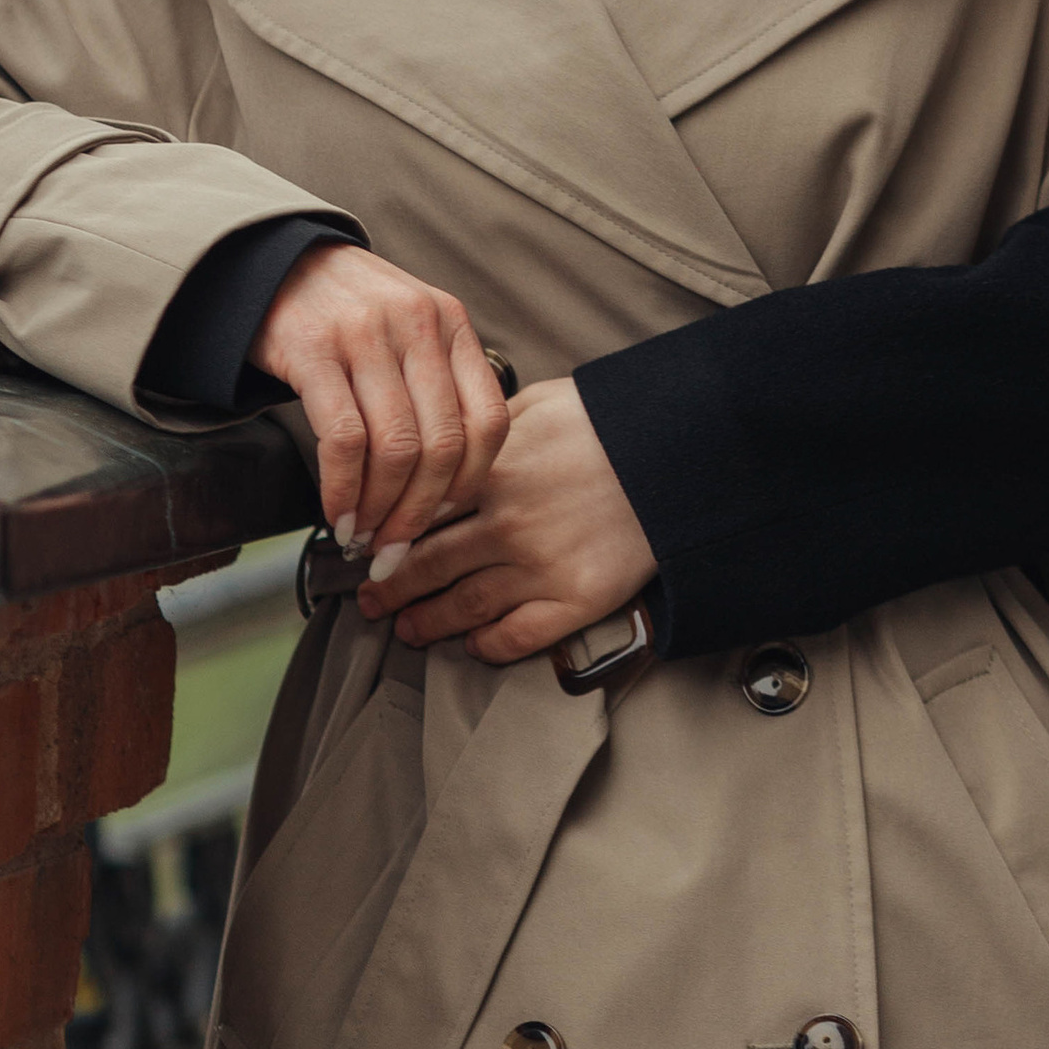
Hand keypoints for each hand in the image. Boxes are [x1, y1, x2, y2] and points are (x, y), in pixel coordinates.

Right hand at [246, 245, 509, 562]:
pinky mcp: (313, 350)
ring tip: (361, 538)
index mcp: (451, 323)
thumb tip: (451, 483)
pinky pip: (343, 440)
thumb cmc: (349, 311)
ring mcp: (366, 334)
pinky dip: (342, 490)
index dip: (470, 482)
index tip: (444, 518)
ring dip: (379, 510)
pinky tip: (336, 512)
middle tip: (395, 548)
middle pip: (442, 445)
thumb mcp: (410, 328)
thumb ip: (438, 384)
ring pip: (396, 449)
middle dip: (419, 512)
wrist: (274, 262)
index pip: (489, 419)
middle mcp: (417, 324)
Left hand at [356, 377, 657, 658]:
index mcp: (492, 472)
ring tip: (407, 629)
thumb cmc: (615, 422)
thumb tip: (454, 435)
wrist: (681, 454)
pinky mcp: (577, 599)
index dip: (384, 531)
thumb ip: (491, 426)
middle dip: (390, 585)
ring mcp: (541, 566)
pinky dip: (489, 646)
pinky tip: (474, 645)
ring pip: (464, 606)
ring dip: (428, 622)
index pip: (416, 510)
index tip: (366, 543)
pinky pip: (519, 635)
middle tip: (369, 598)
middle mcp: (508, 524)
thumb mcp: (541, 402)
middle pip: (427, 564)